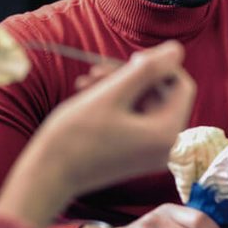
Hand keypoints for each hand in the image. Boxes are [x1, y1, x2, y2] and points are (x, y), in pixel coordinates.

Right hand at [0, 41, 194, 227]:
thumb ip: (146, 70)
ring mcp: (151, 152)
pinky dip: (115, 103)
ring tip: (85, 81)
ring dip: (118, 87)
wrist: (46, 177)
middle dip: (132, 76)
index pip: (181, 86)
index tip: (129, 58)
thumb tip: (177, 50)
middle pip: (162, 95)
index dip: (160, 66)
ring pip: (144, 104)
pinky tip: (86, 93)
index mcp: (167, 134)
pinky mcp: (136, 153)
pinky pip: (134, 119)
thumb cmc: (74, 137)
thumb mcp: (110, 94)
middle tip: (97, 68)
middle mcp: (167, 146)